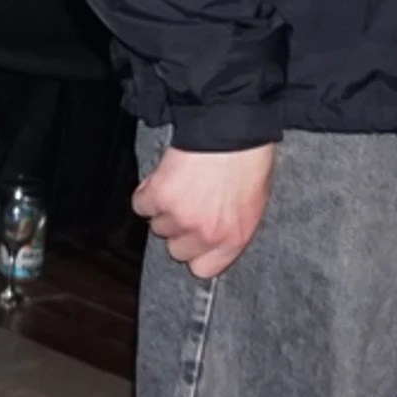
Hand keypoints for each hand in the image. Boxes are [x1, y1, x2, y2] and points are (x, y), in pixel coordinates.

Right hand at [133, 141, 274, 280]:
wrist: (231, 126)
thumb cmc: (248, 159)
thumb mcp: (254, 203)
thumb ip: (232, 227)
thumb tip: (215, 234)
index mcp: (234, 238)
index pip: (202, 269)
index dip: (196, 252)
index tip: (195, 240)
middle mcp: (205, 234)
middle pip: (175, 250)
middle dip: (180, 229)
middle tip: (190, 204)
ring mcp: (180, 217)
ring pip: (157, 226)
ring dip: (165, 208)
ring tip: (182, 184)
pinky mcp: (159, 196)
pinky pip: (141, 204)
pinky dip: (148, 191)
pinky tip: (166, 176)